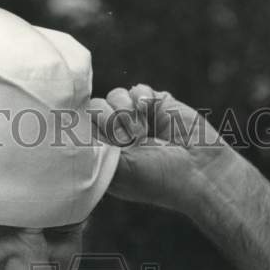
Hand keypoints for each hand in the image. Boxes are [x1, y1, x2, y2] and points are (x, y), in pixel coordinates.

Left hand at [90, 84, 240, 212]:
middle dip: (109, 121)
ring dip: (126, 112)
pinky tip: (152, 114)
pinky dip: (142, 99)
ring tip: (142, 133)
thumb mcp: (119, 172)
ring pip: (113, 96)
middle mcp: (115, 136)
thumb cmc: (156, 179)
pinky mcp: (153, 103)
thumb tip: (71, 131)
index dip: (84, 128)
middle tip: (128, 141)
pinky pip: (136, 89)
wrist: (198, 169)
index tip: (99, 138)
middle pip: (93, 109)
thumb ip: (94, 152)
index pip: (79, 130)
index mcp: (103, 155)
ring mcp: (134, 118)